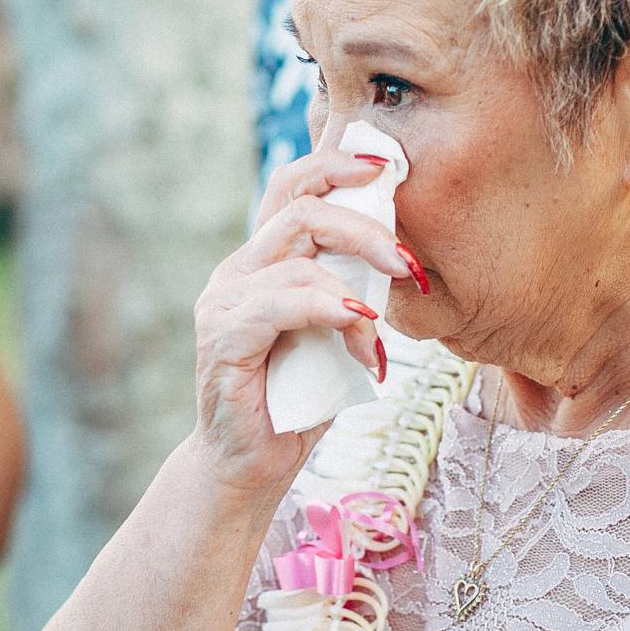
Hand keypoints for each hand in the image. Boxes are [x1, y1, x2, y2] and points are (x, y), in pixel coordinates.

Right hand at [191, 147, 408, 495]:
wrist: (250, 467)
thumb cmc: (296, 402)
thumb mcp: (336, 335)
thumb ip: (354, 291)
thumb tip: (404, 258)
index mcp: (262, 260)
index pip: (293, 186)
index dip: (336, 164)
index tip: (387, 165)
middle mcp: (237, 271)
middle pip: (300, 206)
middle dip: (363, 225)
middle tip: (407, 261)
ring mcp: (224, 301)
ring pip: (297, 256)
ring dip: (355, 288)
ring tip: (377, 331)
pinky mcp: (222, 336)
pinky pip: (282, 303)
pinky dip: (328, 310)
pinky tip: (357, 330)